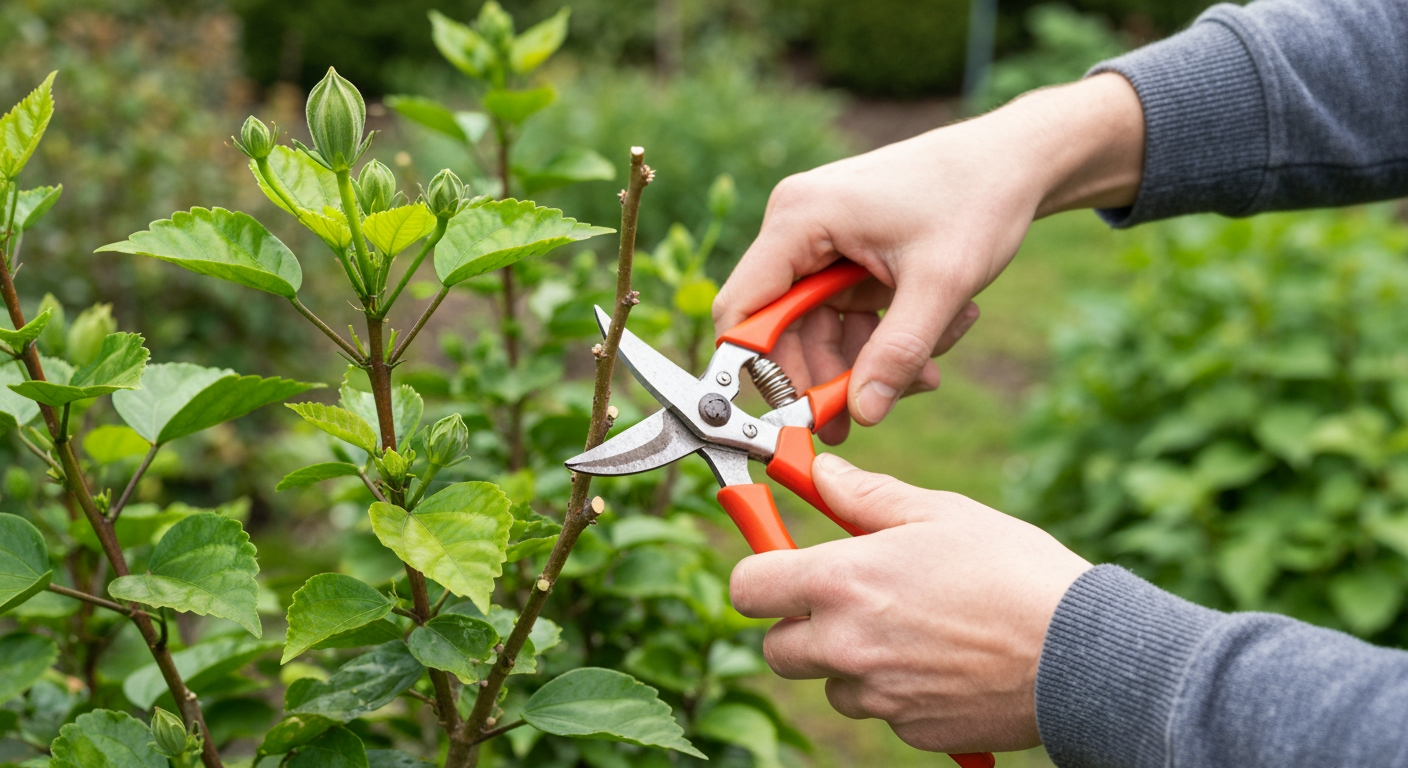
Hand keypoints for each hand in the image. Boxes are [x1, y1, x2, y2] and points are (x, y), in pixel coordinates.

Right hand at [714, 73, 1143, 443]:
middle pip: (781, 328)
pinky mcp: (843, 254)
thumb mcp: (942, 284)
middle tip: (867, 416)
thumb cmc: (977, 199)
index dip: (761, 366)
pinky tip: (934, 342)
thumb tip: (864, 415)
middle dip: (828, 375)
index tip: (800, 413)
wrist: (1014, 159)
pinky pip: (845, 316)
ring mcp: (819, 241)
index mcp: (800, 218)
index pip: (744, 308)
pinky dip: (882, 338)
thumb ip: (898, 352)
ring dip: (868, 359)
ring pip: (818, 329)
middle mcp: (796, 227)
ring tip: (931, 370)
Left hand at [728, 453, 1091, 752]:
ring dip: (850, 661)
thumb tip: (822, 477)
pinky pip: (881, 709)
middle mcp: (846, 645)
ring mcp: (877, 695)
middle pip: (777, 648)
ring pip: (831, 682)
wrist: (1081, 654)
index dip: (762, 575)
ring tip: (911, 629)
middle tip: (848, 600)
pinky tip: (942, 660)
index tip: (785, 567)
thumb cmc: (1013, 571)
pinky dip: (898, 690)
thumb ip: (867, 498)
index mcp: (842, 582)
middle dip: (800, 625)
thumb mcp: (940, 514)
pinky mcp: (911, 729)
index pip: (748, 588)